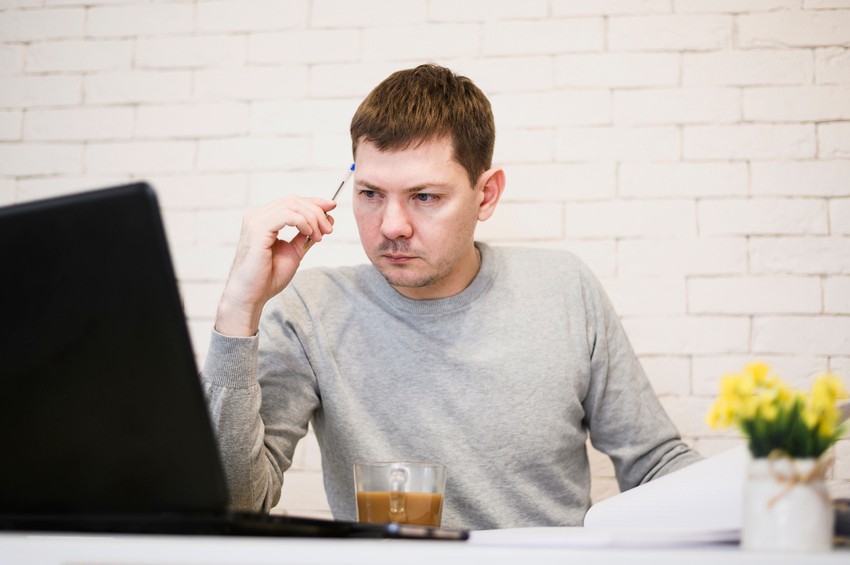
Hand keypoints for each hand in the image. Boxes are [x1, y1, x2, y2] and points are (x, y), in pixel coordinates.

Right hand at [215, 196, 335, 336]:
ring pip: (291, 205)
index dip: (314, 202)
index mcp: (263, 219)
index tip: (332, 208)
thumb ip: (306, 235)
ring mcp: (255, 221)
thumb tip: (326, 219)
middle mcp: (257, 216)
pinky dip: (303, 222)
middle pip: (293, 200)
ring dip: (312, 218)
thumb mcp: (294, 251)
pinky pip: (286, 215)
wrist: (252, 295)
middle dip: (317, 211)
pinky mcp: (257, 230)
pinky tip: (310, 234)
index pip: (292, 202)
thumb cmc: (268, 277)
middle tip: (329, 228)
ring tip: (320, 236)